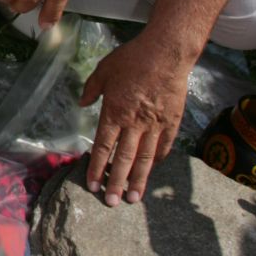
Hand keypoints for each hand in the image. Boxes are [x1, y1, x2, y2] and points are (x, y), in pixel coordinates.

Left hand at [81, 29, 187, 203]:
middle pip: (124, 159)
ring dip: (138, 179)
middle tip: (112, 202)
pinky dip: (158, 159)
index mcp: (115, 112)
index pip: (104, 147)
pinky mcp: (173, 121)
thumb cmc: (133, 59)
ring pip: (145, 158)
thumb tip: (82, 103)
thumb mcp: (104, 70)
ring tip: (133, 197)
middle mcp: (135, 123)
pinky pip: (165, 145)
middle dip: (116, 182)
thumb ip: (91, 89)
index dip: (97, 168)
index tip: (93, 185)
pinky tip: (153, 170)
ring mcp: (156, 124)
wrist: (167, 52)